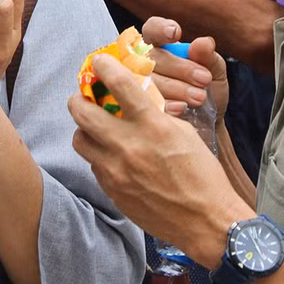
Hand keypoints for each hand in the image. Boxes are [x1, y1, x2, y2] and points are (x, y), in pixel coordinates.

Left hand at [69, 53, 251, 268]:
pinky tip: (111, 153)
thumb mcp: (183, 133)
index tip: (99, 61)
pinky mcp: (113, 191)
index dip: (104, 67)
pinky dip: (98, 154)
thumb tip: (134, 100)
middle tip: (83, 96)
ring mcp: (116, 171)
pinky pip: (93, 164)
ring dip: (84, 128)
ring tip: (95, 127)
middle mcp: (129, 146)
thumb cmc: (202, 174)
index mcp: (152, 126)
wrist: (206, 221)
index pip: (119, 85)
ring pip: (80, 139)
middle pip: (82, 112)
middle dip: (78, 98)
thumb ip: (155, 114)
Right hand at [141, 17, 225, 120]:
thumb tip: (204, 43)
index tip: (175, 34)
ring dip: (176, 87)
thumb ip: (209, 57)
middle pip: (152, 57)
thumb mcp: (215, 72)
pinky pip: (146, 102)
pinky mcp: (140, 105)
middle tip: (204, 80)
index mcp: (161, 45)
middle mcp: (145, 61)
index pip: (152, 29)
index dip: (159, 29)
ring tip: (199, 98)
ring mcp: (139, 84)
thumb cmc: (208, 90)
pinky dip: (166, 104)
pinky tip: (182, 108)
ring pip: (148, 79)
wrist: (209, 123)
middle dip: (179, 67)